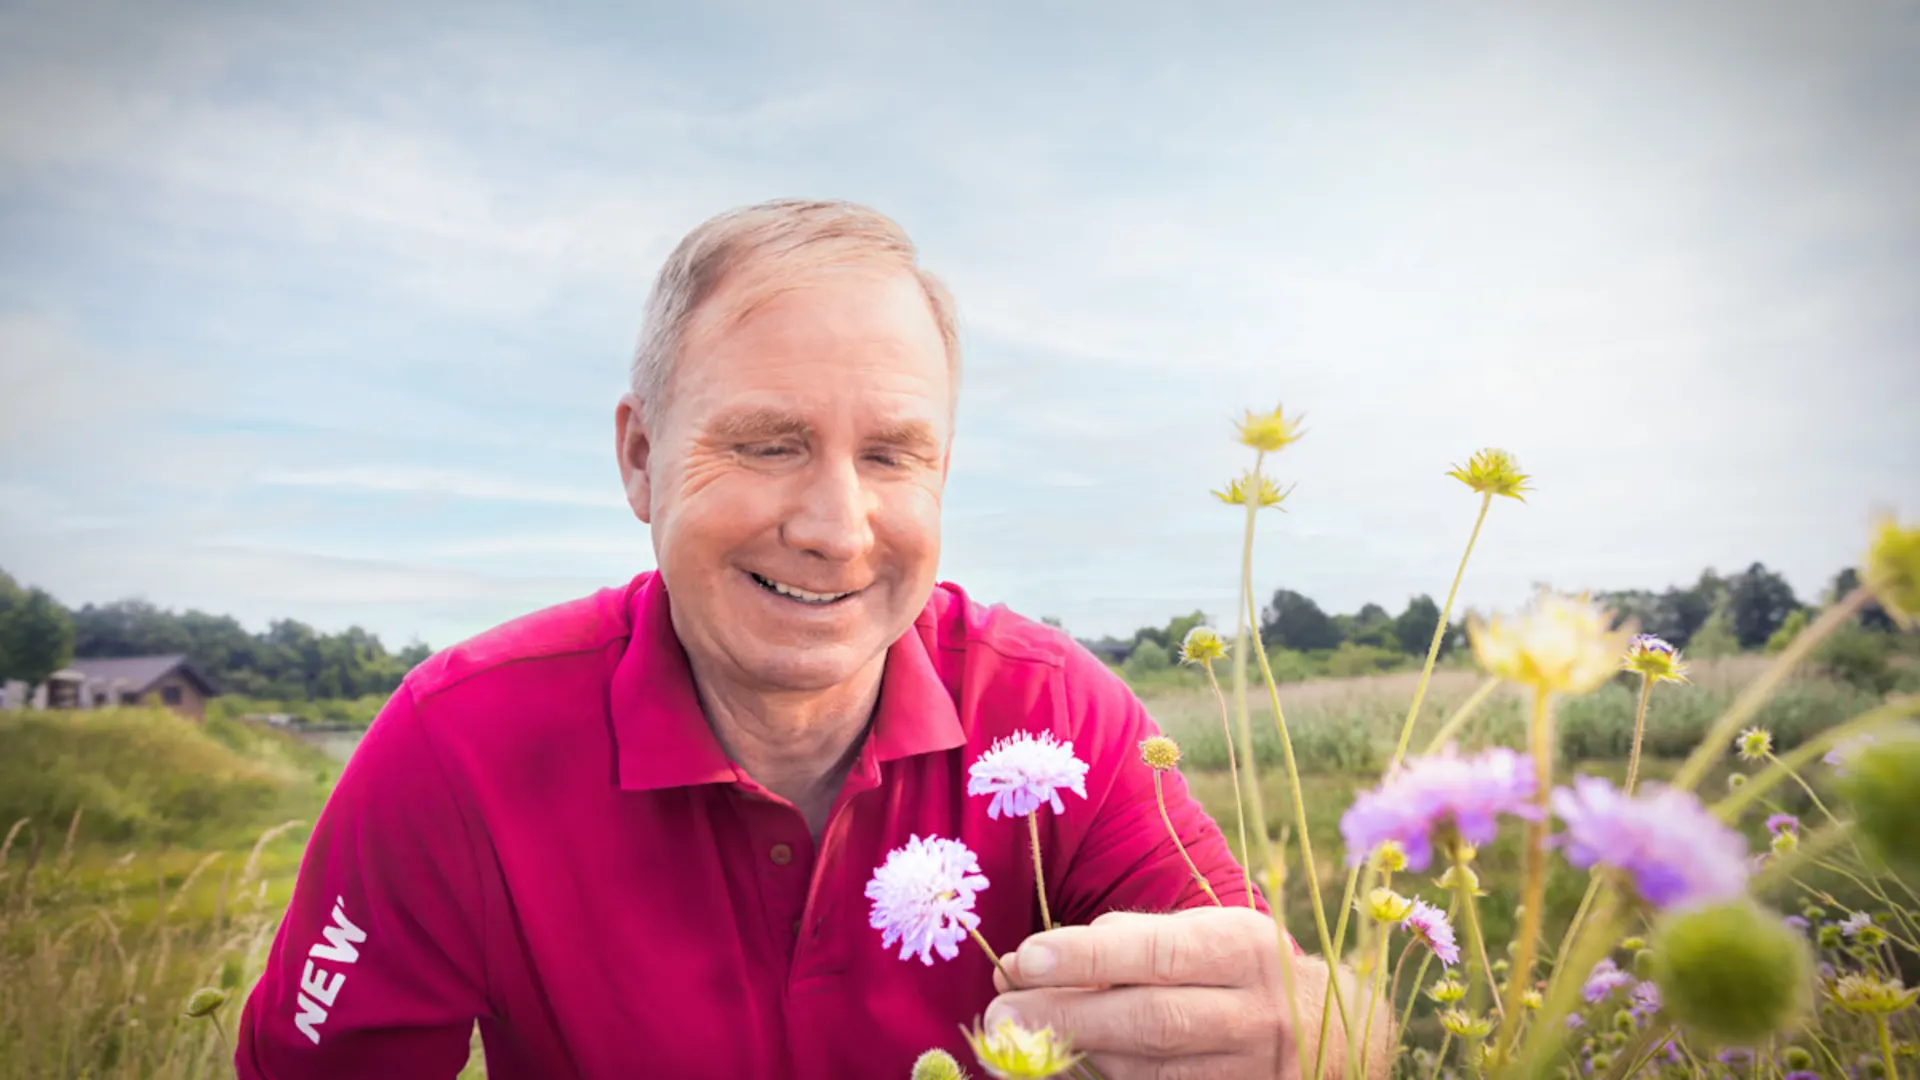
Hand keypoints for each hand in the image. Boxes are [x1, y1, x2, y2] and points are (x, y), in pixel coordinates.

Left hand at [987, 906, 1300, 1079]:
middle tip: (999, 1013)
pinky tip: (1063, 1067)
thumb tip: (1035, 962)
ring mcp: (1251, 1070)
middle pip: (1153, 1020)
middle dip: (1068, 1016)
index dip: (1088, 956)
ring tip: (1017, 1042)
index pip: (1160, 951)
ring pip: (1152, 1070)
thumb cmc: (1241, 969)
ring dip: (1077, 1055)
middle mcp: (1254, 1012)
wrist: (1334, 1034)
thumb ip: (1129, 942)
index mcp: (1244, 947)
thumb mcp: (1205, 934)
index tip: (1025, 957)